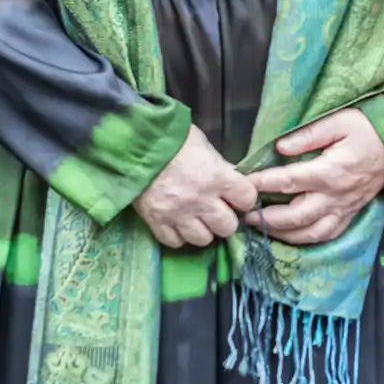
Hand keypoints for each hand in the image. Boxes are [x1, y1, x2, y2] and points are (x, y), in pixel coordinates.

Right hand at [132, 125, 256, 248]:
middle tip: (217, 211)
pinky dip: (178, 236)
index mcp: (219, 178)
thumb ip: (222, 167)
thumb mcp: (205, 147)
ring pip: (203, 239)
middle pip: (227, 227)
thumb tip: (235, 179)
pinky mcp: (157, 222)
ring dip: (202, 230)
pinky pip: (175, 242)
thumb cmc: (175, 140)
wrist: (135, 145)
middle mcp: (202, 201)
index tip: (237, 197)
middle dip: (225, 219)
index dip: (244, 199)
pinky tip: (177, 224)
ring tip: (197, 219)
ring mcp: (179, 215)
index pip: (247, 200)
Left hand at [244, 107, 383, 246]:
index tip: (244, 182)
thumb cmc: (367, 129)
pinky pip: (327, 234)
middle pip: (296, 215)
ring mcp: (344, 208)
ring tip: (263, 227)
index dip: (263, 183)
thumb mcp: (339, 121)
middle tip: (246, 214)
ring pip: (310, 232)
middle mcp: (336, 196)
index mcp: (330, 171)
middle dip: (268, 217)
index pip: (289, 181)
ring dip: (284, 234)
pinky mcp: (350, 213)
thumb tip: (280, 147)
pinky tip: (291, 235)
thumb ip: (308, 134)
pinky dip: (306, 240)